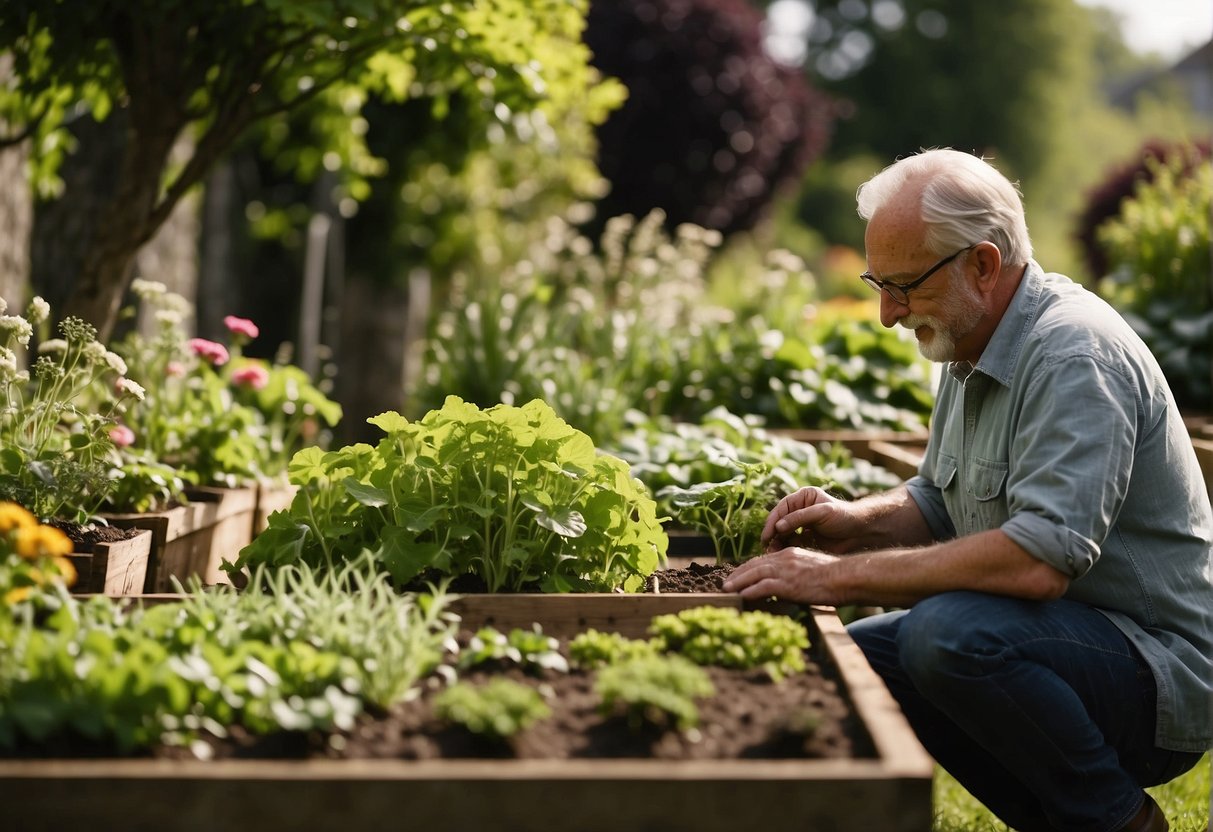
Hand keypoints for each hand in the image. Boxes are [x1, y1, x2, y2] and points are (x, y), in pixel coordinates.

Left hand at [721, 547, 841, 602]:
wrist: (847, 577)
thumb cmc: (836, 577)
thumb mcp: (812, 568)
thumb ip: (798, 573)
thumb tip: (790, 584)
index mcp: (790, 554)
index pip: (763, 560)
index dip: (748, 568)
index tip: (739, 574)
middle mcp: (785, 559)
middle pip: (755, 565)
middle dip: (738, 574)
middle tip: (726, 583)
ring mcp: (786, 570)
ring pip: (755, 574)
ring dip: (738, 582)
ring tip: (727, 590)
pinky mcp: (789, 583)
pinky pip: (763, 587)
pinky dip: (750, 591)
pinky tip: (742, 597)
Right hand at [761, 486, 860, 553]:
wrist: (860, 532)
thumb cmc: (844, 517)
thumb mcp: (822, 513)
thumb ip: (799, 518)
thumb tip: (778, 526)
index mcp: (802, 498)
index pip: (781, 509)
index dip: (772, 521)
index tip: (767, 535)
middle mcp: (799, 510)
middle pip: (779, 522)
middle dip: (773, 535)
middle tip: (768, 548)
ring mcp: (802, 525)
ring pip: (783, 534)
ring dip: (778, 544)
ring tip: (774, 554)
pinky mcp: (805, 539)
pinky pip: (791, 544)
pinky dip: (786, 550)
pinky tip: (784, 556)